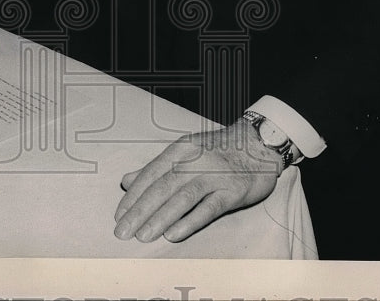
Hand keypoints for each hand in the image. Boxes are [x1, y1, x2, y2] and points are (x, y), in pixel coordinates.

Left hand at [113, 119, 280, 242]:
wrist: (260, 144)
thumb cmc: (218, 150)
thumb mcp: (185, 151)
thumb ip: (156, 168)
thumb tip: (126, 181)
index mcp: (181, 149)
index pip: (151, 173)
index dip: (133, 196)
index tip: (119, 215)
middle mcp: (195, 160)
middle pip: (162, 187)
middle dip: (140, 211)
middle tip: (123, 231)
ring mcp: (214, 175)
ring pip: (182, 198)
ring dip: (160, 218)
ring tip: (143, 235)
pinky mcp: (232, 190)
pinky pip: (208, 208)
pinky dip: (189, 221)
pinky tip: (174, 233)